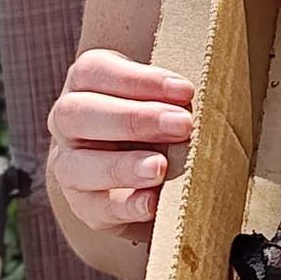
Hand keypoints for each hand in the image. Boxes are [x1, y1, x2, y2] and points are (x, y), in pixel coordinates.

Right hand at [47, 49, 195, 239]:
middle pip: (76, 113)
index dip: (138, 79)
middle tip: (182, 125)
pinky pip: (95, 207)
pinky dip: (125, 205)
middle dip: (132, 119)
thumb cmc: (160, 121)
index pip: (94, 72)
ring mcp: (70, 166)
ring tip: (160, 168)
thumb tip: (211, 87)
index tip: (185, 90)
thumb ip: (176, 92)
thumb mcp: (165, 97)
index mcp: (87, 84)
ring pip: (75, 165)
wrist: (146, 172)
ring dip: (121, 166)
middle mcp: (69, 122)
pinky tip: (152, 202)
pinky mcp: (85, 205)